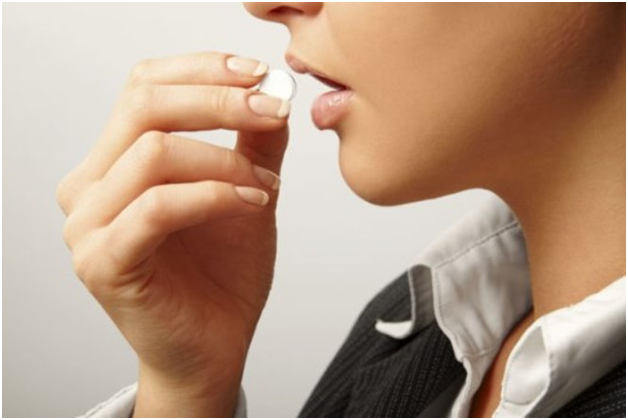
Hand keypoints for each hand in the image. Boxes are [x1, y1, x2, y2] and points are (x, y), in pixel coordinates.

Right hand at [56, 51, 289, 414]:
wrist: (214, 345)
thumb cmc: (223, 273)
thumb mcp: (247, 191)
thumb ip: (254, 141)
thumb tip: (274, 91)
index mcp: (116, 162)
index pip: (144, 85)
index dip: (201, 70)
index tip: (258, 74)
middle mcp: (89, 186)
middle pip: (144, 106)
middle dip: (218, 101)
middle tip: (271, 110)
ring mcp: (87, 225)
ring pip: (153, 152)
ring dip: (225, 159)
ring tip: (267, 183)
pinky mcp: (103, 262)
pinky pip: (159, 206)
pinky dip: (214, 195)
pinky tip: (253, 203)